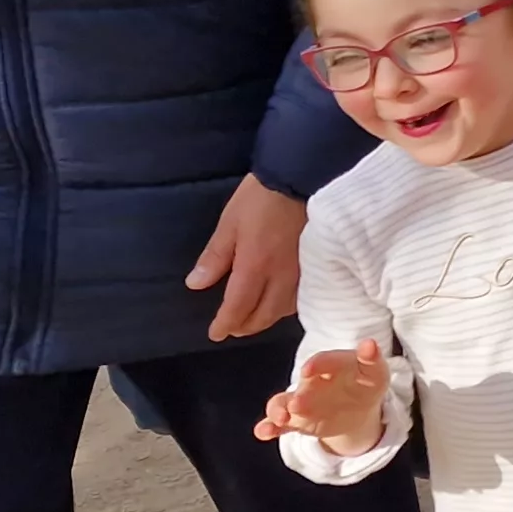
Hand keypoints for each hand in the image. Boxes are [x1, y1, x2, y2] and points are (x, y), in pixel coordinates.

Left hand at [188, 174, 306, 341]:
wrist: (303, 178)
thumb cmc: (261, 198)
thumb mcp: (229, 223)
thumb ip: (215, 257)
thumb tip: (196, 284)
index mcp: (255, 266)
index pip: (238, 307)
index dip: (225, 323)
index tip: (215, 333)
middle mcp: (280, 277)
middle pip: (263, 314)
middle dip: (246, 326)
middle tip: (233, 329)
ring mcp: (302, 272)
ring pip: (284, 310)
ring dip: (266, 318)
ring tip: (254, 318)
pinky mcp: (316, 265)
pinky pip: (301, 296)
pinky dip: (286, 306)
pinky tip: (281, 302)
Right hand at [256, 338, 392, 454]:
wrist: (357, 406)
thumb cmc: (366, 382)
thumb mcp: (374, 372)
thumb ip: (371, 359)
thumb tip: (369, 343)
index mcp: (331, 365)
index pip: (324, 362)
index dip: (318, 364)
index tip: (309, 368)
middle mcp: (311, 382)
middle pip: (302, 386)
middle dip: (299, 396)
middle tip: (297, 404)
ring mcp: (301, 401)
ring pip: (283, 403)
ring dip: (278, 410)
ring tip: (280, 418)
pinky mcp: (296, 421)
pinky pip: (280, 424)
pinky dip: (269, 427)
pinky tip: (262, 432)